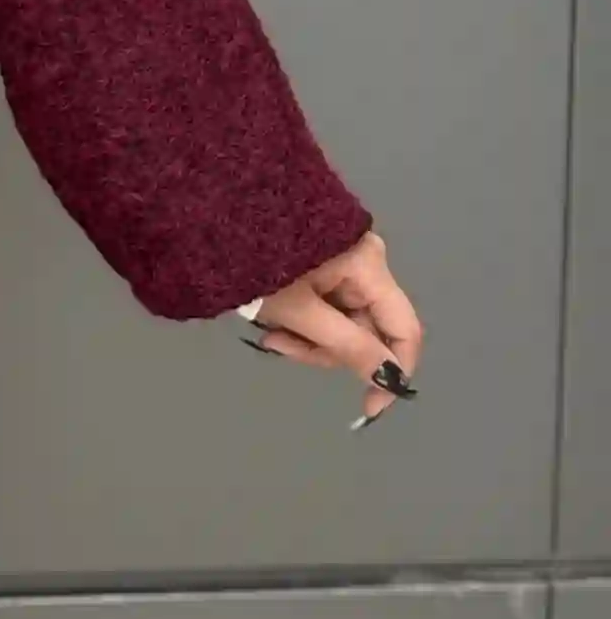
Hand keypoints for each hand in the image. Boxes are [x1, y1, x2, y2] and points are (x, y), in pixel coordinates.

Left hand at [249, 229, 423, 425]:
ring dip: (308, 338)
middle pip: (367, 327)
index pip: (404, 329)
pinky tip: (273, 321)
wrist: (213, 212)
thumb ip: (348, 345)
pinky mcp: (322, 263)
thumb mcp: (299, 311)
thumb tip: (392, 378)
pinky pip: (327, 305)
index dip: (393, 372)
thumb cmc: (256, 260)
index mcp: (369, 264)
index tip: (369, 407)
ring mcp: (343, 260)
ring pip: (343, 321)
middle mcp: (365, 259)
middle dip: (327, 349)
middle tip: (282, 347)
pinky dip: (304, 321)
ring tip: (270, 333)